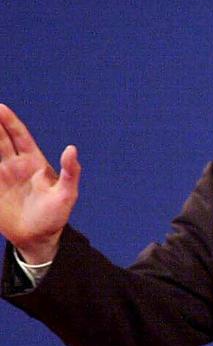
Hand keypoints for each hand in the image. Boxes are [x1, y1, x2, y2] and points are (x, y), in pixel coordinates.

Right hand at [0, 104, 79, 262]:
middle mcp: (14, 165)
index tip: (0, 107)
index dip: (9, 121)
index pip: (19, 136)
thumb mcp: (67, 194)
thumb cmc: (56, 216)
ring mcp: (0, 176)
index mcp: (33, 162)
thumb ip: (70, 172)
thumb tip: (72, 148)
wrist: (38, 238)